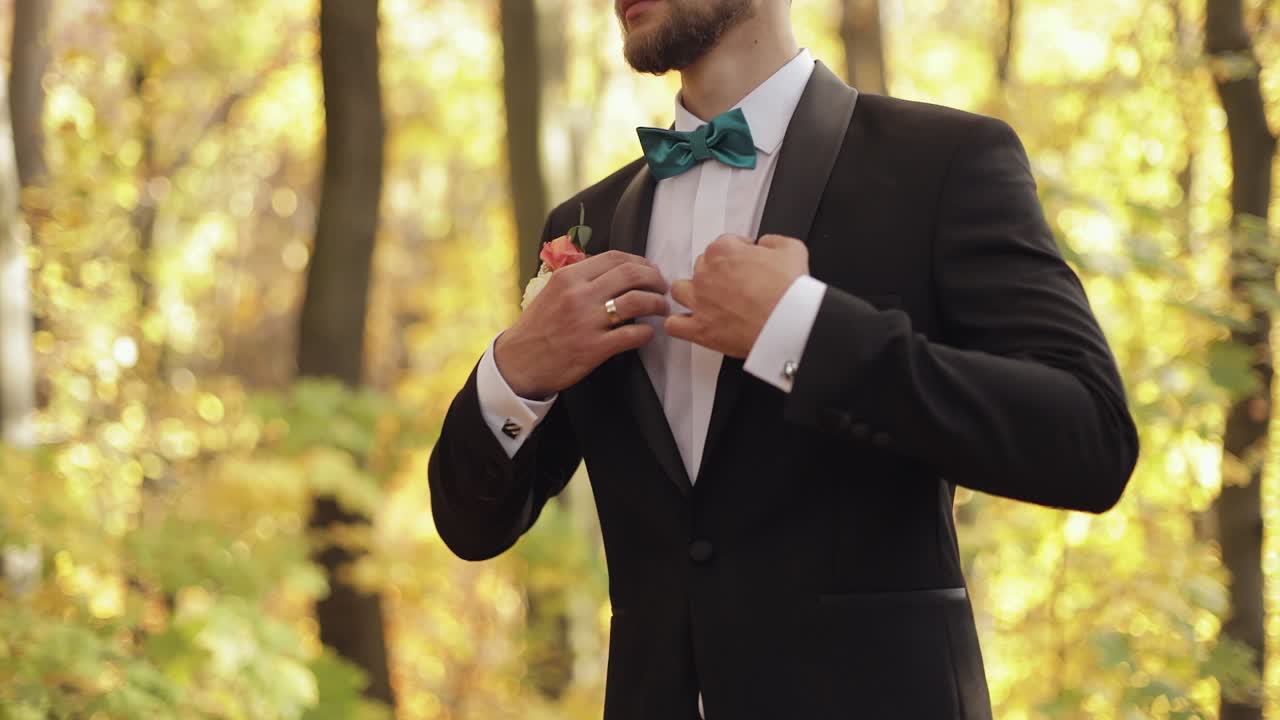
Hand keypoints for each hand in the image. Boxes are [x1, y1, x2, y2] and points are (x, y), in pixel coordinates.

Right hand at [495, 250, 669, 398]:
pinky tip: (647, 334)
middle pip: (631, 274)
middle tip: (662, 288)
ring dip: (657, 304)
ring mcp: (587, 321)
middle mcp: (579, 295)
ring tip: (661, 309)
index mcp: (569, 277)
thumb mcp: (552, 292)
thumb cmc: (537, 328)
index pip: (615, 257)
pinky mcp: (594, 348)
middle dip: (655, 279)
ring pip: (638, 301)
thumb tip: (613, 272)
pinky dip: (647, 333)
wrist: (518, 363)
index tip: (650, 270)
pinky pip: (633, 334)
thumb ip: (580, 279)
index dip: (640, 262)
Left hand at [665, 234, 808, 357]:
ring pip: (680, 290)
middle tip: (734, 284)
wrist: (790, 324)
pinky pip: (673, 325)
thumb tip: (765, 244)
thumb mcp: (791, 249)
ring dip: (691, 293)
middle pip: (701, 266)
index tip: (746, 263)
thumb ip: (772, 241)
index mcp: (724, 251)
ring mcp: (700, 302)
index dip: (738, 253)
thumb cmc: (790, 291)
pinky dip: (679, 325)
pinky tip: (691, 324)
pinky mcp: (700, 329)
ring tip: (707, 301)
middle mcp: (706, 274)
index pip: (722, 244)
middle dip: (716, 273)